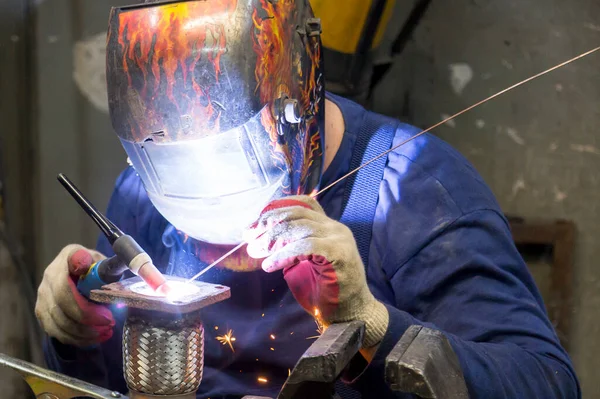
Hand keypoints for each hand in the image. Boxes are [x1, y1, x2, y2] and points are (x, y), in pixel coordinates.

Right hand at [35, 245, 114, 346]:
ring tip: (105, 332)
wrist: (79, 271)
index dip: (83, 303)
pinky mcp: (42, 312)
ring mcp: (43, 295)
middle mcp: (49, 276)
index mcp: (67, 258)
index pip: (68, 282)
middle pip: (62, 305)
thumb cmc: (94, 267)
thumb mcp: (104, 262)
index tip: (105, 315)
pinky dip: (76, 338)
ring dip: (83, 332)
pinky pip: (56, 331)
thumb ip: (107, 269)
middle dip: (87, 318)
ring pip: (58, 322)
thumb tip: (111, 275)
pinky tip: (94, 338)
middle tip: (109, 323)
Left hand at [244, 196, 388, 347]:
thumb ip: (292, 247)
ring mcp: (339, 240)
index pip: (302, 204)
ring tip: (256, 252)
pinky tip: (269, 266)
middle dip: (268, 224)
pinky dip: (283, 255)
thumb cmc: (327, 292)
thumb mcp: (306, 263)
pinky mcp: (339, 254)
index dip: (275, 209)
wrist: (352, 315)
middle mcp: (335, 228)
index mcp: (328, 227)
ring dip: (272, 240)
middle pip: (296, 214)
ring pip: (299, 228)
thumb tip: (261, 239)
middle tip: (248, 237)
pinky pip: (305, 247)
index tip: (254, 224)